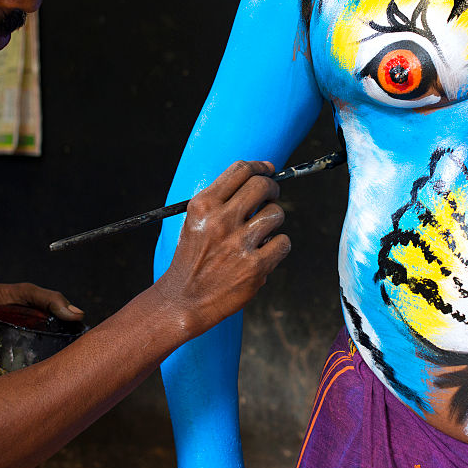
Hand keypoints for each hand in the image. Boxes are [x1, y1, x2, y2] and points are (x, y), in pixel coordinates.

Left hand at [0, 282, 80, 378]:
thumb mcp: (26, 292)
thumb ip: (51, 300)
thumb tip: (78, 315)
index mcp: (36, 335)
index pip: (56, 349)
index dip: (66, 357)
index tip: (76, 365)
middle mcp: (22, 350)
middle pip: (38, 368)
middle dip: (45, 376)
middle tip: (52, 381)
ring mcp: (2, 360)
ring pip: (16, 380)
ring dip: (22, 385)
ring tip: (29, 389)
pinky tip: (1, 384)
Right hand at [154, 160, 289, 336]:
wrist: (184, 300)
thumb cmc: (193, 258)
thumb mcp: (196, 221)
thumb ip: (222, 200)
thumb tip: (259, 177)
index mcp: (203, 205)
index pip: (240, 170)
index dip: (260, 167)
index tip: (269, 170)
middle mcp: (220, 221)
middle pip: (262, 186)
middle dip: (273, 189)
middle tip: (271, 199)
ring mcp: (239, 244)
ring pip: (276, 213)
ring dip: (274, 221)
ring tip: (261, 233)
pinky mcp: (255, 266)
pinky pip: (283, 242)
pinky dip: (278, 246)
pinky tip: (264, 252)